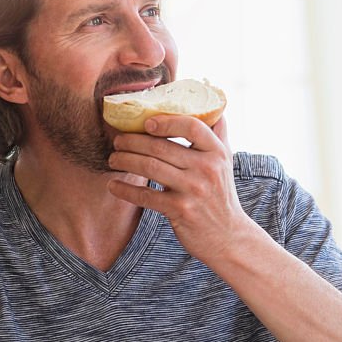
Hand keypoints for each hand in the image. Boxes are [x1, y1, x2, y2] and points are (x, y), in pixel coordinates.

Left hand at [107, 115, 255, 262]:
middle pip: (161, 147)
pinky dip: (126, 190)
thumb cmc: (221, 196)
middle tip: (117, 140)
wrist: (228, 237)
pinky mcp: (180, 210)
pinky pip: (146, 196)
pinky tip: (113, 186)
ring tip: (113, 159)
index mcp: (217, 153)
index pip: (192, 126)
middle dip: (133, 141)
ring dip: (125, 161)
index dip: (167, 121)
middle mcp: (207, 169)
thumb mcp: (226, 163)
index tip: (147, 122)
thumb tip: (215, 105)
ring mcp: (193, 190)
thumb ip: (219, 134)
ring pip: (150, 167)